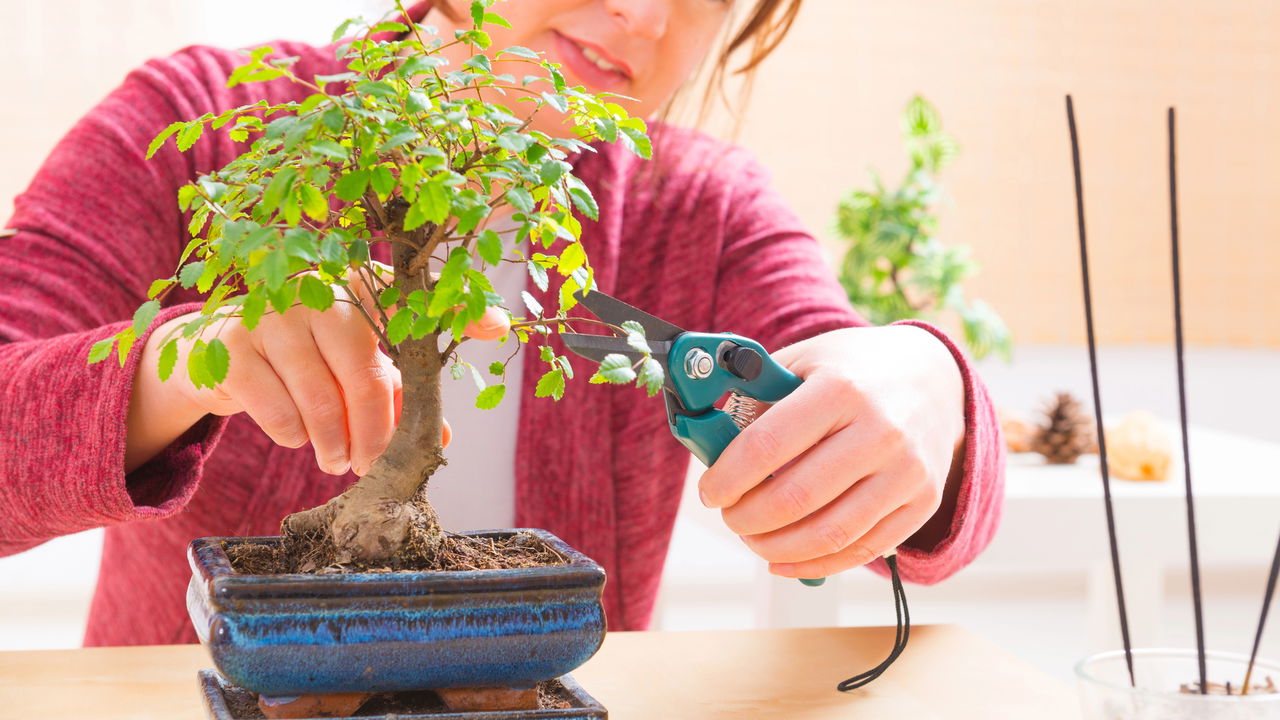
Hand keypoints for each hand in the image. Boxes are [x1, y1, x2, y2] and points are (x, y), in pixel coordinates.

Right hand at [125, 271, 509, 474]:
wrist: (215, 353)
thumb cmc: (303, 358)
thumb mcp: (352, 367)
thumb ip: (396, 394)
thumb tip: (439, 435)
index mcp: (356, 284)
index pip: (409, 295)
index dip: (455, 309)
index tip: (498, 327)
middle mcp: (316, 288)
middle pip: (365, 374)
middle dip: (375, 432)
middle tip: (373, 464)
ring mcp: (270, 314)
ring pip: (322, 402)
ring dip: (335, 445)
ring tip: (337, 460)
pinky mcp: (233, 348)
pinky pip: (281, 414)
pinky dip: (295, 437)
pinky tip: (297, 435)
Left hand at [697, 325, 965, 578]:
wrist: (933, 377)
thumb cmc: (853, 370)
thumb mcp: (802, 362)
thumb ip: (757, 399)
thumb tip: (711, 447)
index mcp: (841, 388)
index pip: (768, 445)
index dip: (728, 478)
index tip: (709, 492)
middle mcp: (880, 430)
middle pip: (796, 498)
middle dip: (747, 518)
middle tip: (730, 516)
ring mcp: (907, 471)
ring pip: (829, 534)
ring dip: (776, 548)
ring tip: (753, 538)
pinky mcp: (923, 502)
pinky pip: (861, 550)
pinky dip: (814, 564)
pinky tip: (783, 560)